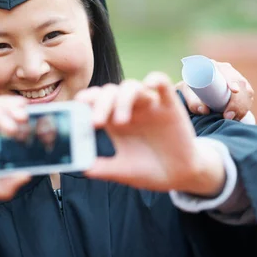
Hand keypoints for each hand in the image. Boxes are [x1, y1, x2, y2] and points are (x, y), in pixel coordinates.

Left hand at [76, 73, 225, 195]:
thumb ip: (103, 168)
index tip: (76, 112)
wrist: (181, 176)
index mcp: (112, 120)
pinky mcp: (169, 106)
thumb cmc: (149, 170)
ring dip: (121, 99)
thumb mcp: (123, 171)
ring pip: (130, 86)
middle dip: (98, 103)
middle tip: (95, 124)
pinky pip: (162, 83)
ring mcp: (148, 106)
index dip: (83, 101)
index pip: (93, 100)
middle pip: (108, 92)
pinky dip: (155, 80)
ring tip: (120, 121)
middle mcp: (128, 109)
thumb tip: (81, 168)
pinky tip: (149, 85)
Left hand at [177, 60, 253, 119]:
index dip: (232, 80)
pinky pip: (248, 96)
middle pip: (239, 82)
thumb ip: (193, 102)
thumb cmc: (189, 91)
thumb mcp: (187, 94)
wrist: (193, 91)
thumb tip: (205, 110)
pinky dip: (245, 107)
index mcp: (212, 65)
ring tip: (233, 118)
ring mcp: (235, 78)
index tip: (234, 91)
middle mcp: (226, 70)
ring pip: (246, 91)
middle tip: (228, 116)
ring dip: (243, 106)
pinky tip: (239, 115)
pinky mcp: (241, 87)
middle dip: (238, 101)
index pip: (226, 70)